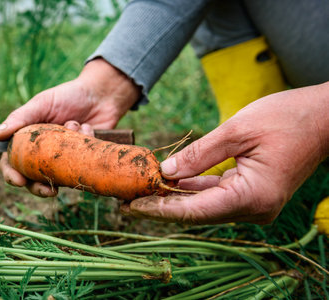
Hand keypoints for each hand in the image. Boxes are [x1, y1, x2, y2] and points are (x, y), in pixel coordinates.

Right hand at [0, 58, 139, 195]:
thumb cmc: (68, 96)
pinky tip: (86, 126)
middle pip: (33, 179)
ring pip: (58, 179)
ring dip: (64, 164)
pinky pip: (81, 165)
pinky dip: (83, 142)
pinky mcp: (84, 161)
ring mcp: (64, 159)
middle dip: (38, 188)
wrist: (100, 94)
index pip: (12, 162)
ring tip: (72, 139)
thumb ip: (19, 118)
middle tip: (49, 190)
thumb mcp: (41, 103)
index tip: (19, 181)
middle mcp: (44, 153)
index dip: (12, 175)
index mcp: (28, 140)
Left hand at [122, 82, 328, 223]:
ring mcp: (254, 204)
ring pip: (203, 205)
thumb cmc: (286, 118)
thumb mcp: (237, 130)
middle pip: (196, 212)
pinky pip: (215, 195)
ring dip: (174, 197)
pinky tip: (168, 181)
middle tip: (128, 199)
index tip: (132, 206)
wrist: (322, 118)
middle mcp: (254, 208)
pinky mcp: (251, 194)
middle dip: (162, 205)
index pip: (195, 210)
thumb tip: (166, 171)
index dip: (160, 209)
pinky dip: (192, 188)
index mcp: (253, 196)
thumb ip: (199, 154)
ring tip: (142, 189)